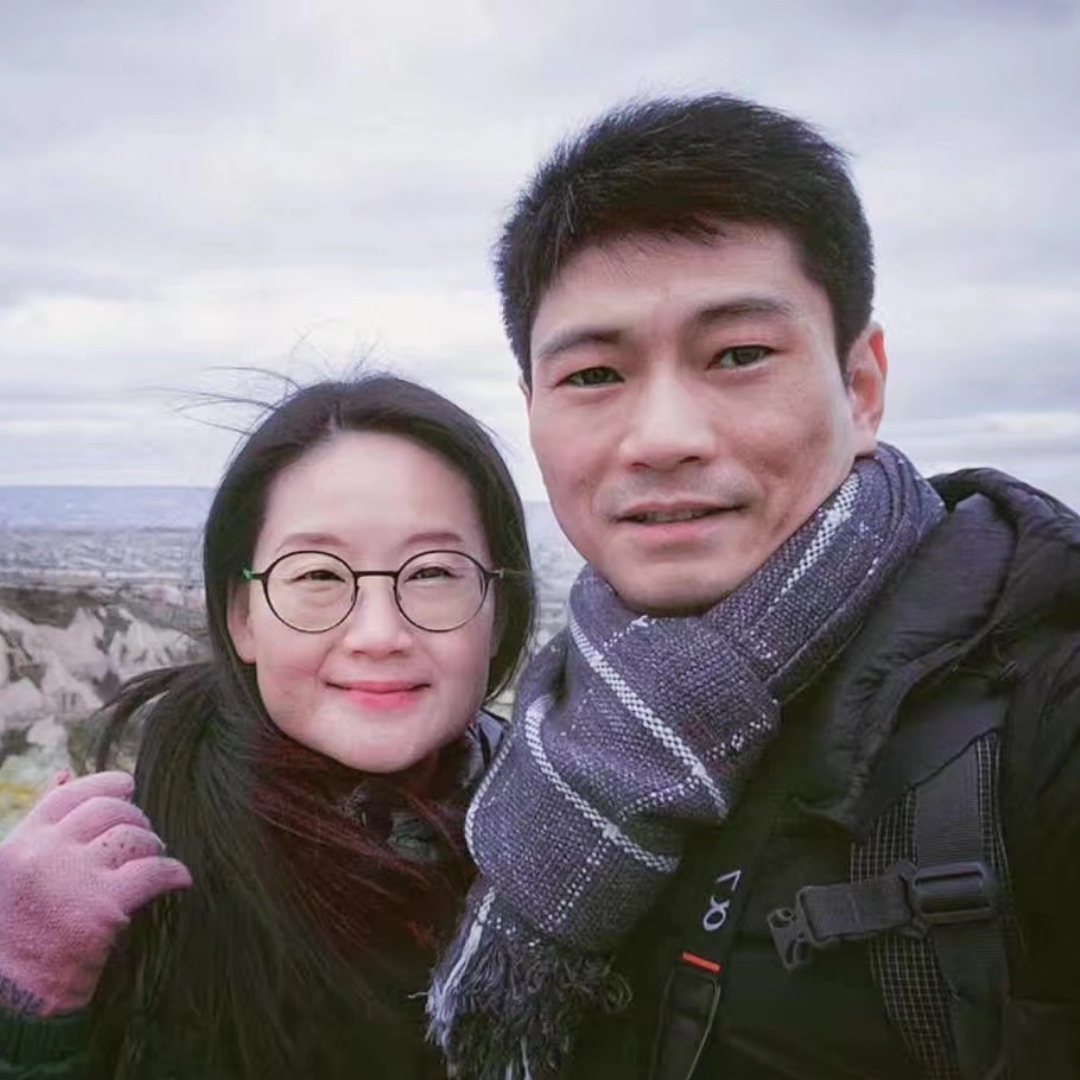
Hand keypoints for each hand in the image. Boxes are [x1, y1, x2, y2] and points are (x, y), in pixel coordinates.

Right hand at [0, 770, 191, 1016]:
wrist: (10, 1000)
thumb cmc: (14, 933)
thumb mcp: (14, 870)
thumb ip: (42, 824)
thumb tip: (66, 775)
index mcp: (21, 842)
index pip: (72, 794)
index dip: (107, 785)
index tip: (128, 787)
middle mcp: (46, 853)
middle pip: (110, 810)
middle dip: (135, 818)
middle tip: (144, 838)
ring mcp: (74, 878)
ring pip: (135, 836)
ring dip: (153, 846)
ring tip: (153, 860)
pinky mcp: (103, 908)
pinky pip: (155, 871)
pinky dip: (174, 873)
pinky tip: (180, 880)